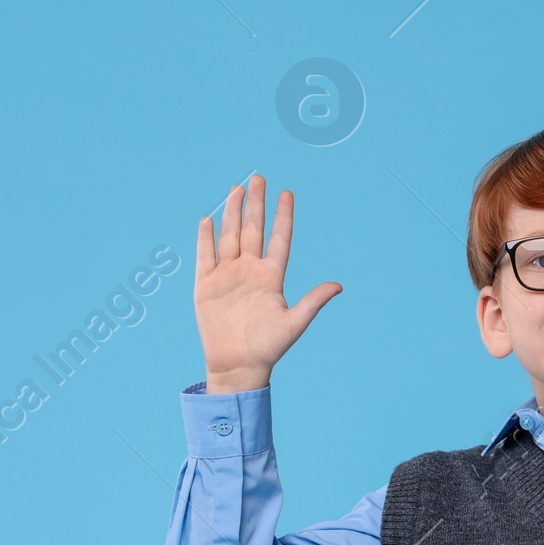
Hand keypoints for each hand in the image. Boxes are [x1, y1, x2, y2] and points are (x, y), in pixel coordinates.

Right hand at [195, 175, 340, 391]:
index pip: (279, 239)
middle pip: (253, 230)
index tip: (286, 193)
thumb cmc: (268, 349)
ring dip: (232, 213)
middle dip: (255, 204)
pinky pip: (205, 256)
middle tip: (258, 178)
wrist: (238, 366)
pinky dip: (205, 238)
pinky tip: (208, 219)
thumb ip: (313, 302)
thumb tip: (338, 286)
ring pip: (230, 236)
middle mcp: (250, 271)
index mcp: (272, 277)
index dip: (283, 216)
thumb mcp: (293, 324)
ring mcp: (227, 276)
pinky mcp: (206, 285)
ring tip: (236, 189)